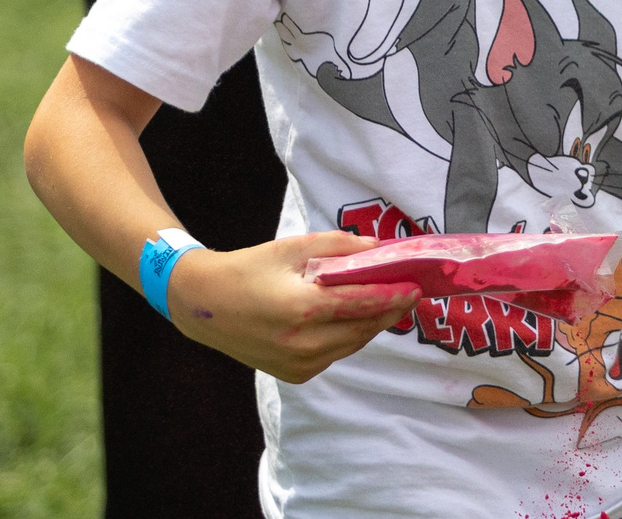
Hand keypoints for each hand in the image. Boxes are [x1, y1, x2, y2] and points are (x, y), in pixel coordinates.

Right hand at [162, 230, 419, 383]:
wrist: (204, 305)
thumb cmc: (250, 269)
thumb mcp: (293, 248)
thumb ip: (338, 247)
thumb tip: (377, 248)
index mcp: (302, 309)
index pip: (362, 303)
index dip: (394, 295)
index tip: (417, 285)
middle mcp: (302, 343)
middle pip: (363, 327)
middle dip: (389, 310)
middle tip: (409, 291)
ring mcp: (298, 364)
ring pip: (352, 344)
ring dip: (372, 324)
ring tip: (388, 302)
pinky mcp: (295, 375)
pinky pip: (335, 354)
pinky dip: (348, 337)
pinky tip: (353, 318)